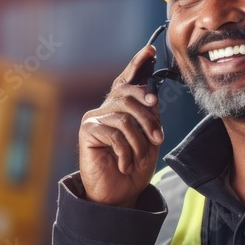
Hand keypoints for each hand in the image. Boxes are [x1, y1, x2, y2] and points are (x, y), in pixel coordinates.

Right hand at [79, 45, 163, 206]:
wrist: (118, 194)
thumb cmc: (134, 167)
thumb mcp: (149, 139)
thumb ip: (149, 116)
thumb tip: (152, 95)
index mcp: (121, 108)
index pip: (126, 81)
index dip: (137, 64)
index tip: (150, 50)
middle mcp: (106, 108)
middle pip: (131, 97)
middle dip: (149, 118)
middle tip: (157, 138)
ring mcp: (94, 118)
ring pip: (125, 118)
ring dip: (138, 142)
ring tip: (138, 159)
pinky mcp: (87, 131)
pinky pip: (114, 133)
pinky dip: (125, 152)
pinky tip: (124, 164)